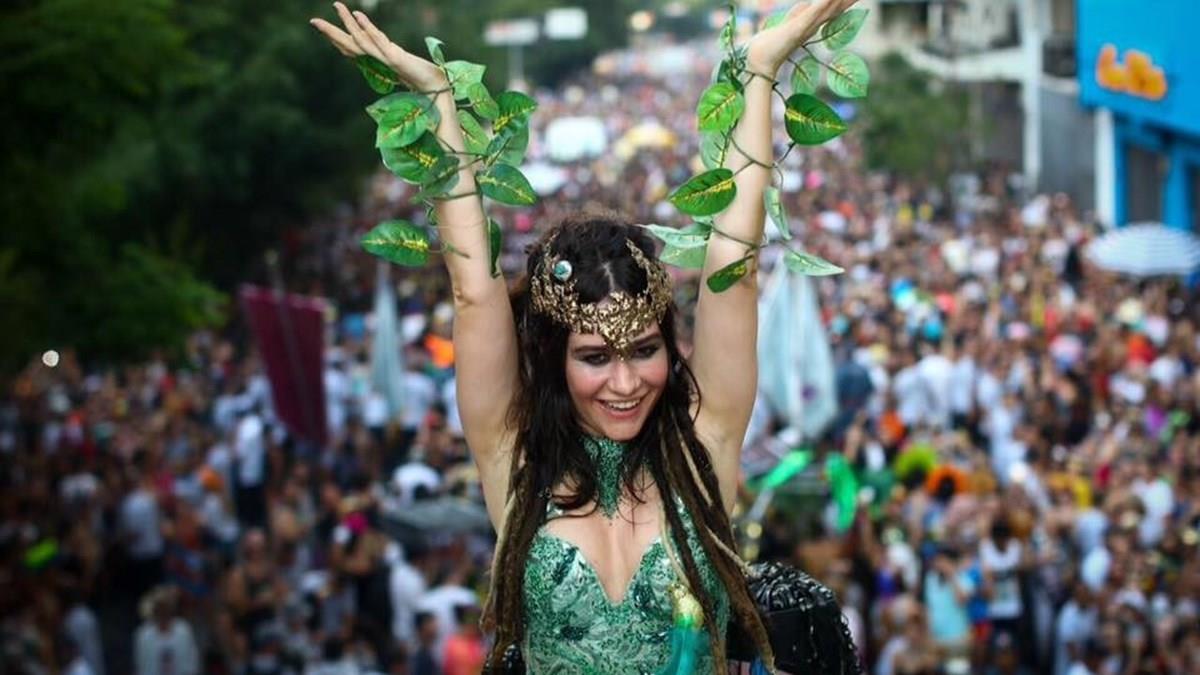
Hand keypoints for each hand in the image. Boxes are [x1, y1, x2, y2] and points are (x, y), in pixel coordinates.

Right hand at [310, 2, 446, 91]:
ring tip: (337, 6)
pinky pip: (378, 40)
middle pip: (348, 45)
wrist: (434, 86)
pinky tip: (358, 15)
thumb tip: (383, 53)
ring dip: (347, 22)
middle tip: (313, 20)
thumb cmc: (418, 76)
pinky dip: (367, 27)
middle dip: (330, 32)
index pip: (350, 50)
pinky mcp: (394, 58)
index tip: (321, 27)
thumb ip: (388, 58)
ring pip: (360, 39)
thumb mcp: (399, 65)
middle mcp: (376, 61)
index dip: (335, 39)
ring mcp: (384, 60)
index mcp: (374, 63)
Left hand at [745, 0, 859, 74]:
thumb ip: (799, 13)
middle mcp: (812, 27)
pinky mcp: (795, 29)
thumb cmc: (772, 42)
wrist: (759, 59)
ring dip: (840, 1)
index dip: (846, 1)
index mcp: (812, 24)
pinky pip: (810, 15)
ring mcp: (805, 28)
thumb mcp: (789, 22)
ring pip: (828, 11)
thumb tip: (808, 3)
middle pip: (836, 9)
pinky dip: (820, 5)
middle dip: (849, 1)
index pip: (834, 9)